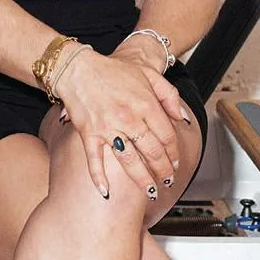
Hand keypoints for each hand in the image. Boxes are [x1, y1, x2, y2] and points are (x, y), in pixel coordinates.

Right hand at [54, 44, 183, 198]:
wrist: (78, 68)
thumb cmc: (112, 70)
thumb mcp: (148, 74)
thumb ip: (169, 95)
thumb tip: (182, 118)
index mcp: (146, 104)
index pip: (167, 137)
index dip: (174, 153)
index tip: (176, 162)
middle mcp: (129, 118)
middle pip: (153, 152)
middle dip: (163, 171)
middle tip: (167, 181)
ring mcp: (108, 128)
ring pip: (130, 161)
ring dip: (142, 179)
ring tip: (150, 191)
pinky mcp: (89, 133)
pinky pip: (94, 160)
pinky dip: (99, 177)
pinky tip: (105, 192)